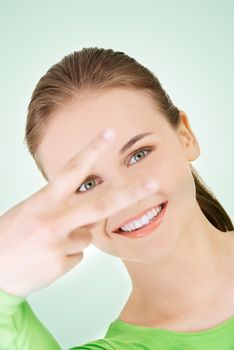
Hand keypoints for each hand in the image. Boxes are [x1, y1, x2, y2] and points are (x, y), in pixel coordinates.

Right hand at [0, 129, 157, 297]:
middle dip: (130, 193)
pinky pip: (78, 254)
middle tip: (154, 182)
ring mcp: (58, 244)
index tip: (110, 133)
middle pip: (100, 204)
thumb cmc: (11, 236)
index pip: (71, 170)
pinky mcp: (61, 264)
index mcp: (42, 201)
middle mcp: (53, 221)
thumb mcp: (32, 211)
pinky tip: (48, 257)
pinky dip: (68, 254)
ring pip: (88, 235)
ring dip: (76, 236)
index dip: (91, 149)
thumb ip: (62, 206)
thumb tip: (93, 212)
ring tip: (49, 243)